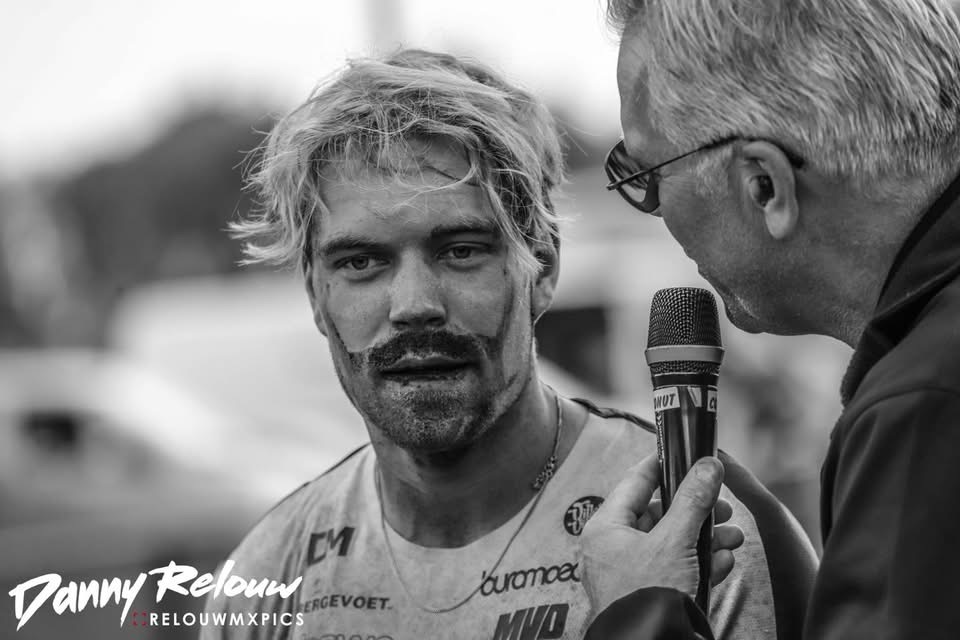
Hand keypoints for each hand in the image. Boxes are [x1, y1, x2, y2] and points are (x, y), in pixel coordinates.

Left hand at [579, 455, 743, 614]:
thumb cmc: (647, 596)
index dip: (662, 465)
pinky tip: (725, 561)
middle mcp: (613, 548)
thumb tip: (708, 465)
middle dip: (697, 510)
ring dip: (705, 538)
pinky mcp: (649, 595)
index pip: (634, 482)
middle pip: (658, 514)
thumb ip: (693, 500)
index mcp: (606, 528)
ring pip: (672, 543)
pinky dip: (700, 563)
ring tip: (733, 536)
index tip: (684, 452)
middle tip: (723, 504)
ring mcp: (631, 574)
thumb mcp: (674, 540)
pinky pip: (676, 570)